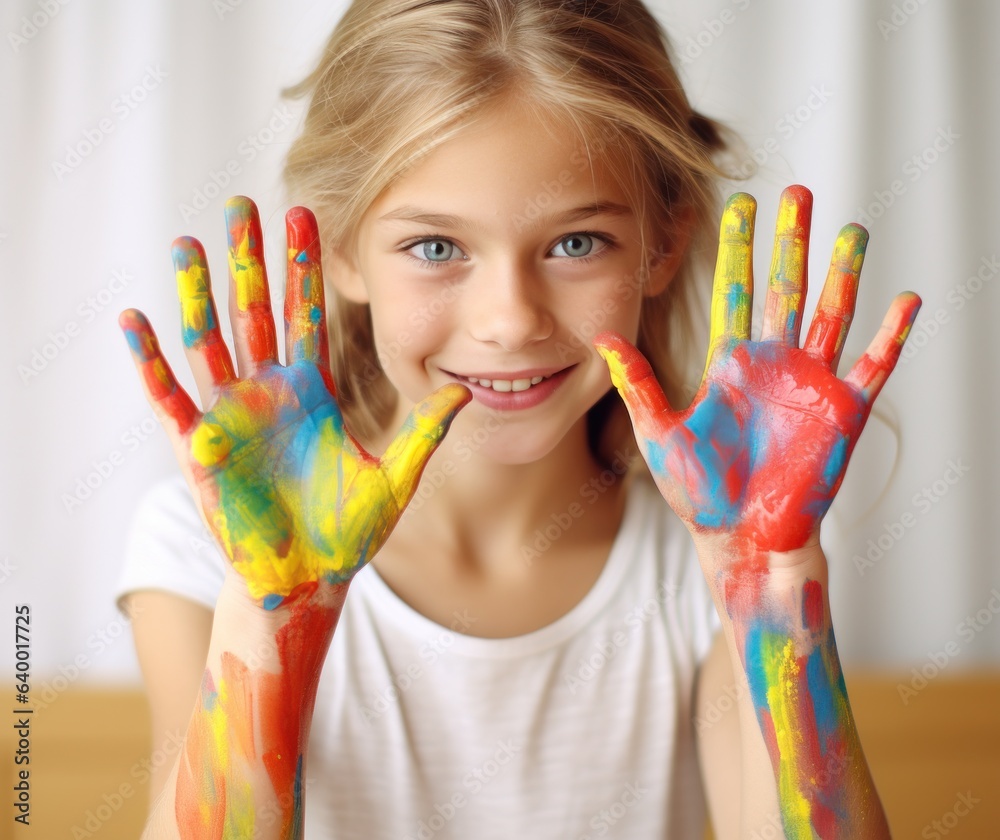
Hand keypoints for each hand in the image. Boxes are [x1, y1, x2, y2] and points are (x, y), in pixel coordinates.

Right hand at [120, 197, 469, 607]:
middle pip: (256, 311)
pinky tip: (135, 319)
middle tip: (242, 203)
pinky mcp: (200, 448)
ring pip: (211, 341)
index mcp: (313, 392)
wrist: (308, 577)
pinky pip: (170, 397)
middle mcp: (270, 393)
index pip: (309, 316)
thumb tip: (465, 390)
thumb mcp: (396, 476)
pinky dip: (151, 361)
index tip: (305, 217)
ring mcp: (232, 415)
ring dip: (198, 293)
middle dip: (250, 259)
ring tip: (188, 243)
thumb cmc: (348, 531)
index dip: (306, 269)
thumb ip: (425, 432)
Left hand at [595, 186, 919, 558]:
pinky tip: (905, 300)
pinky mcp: (841, 413)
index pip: (734, 290)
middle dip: (791, 241)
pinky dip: (890, 335)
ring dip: (844, 272)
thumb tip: (601, 338)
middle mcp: (773, 363)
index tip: (739, 203)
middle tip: (798, 193)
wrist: (740, 538)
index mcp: (730, 363)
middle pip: (785, 288)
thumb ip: (635, 383)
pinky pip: (872, 366)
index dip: (737, 247)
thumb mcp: (658, 432)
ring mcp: (810, 384)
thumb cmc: (699, 493)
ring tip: (852, 229)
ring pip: (832, 314)